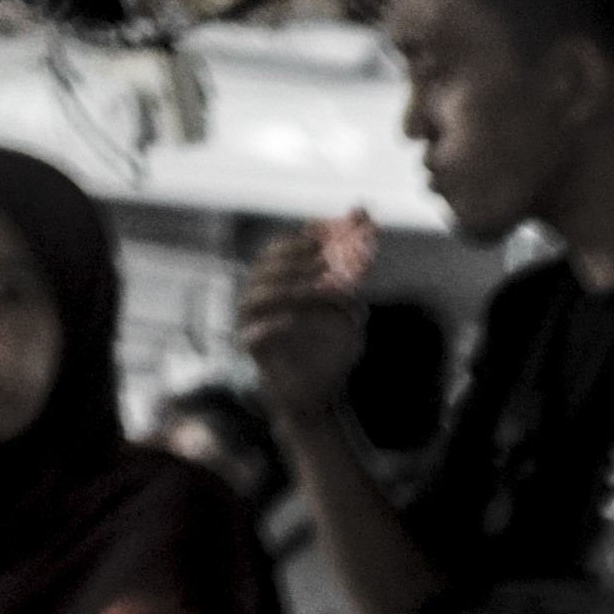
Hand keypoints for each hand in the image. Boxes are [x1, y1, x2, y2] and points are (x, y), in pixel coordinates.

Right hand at [236, 230, 364, 424]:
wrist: (320, 395)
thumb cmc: (333, 349)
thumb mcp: (350, 309)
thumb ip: (353, 274)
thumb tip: (361, 218)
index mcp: (277, 282)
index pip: (281, 250)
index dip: (302, 241)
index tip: (329, 238)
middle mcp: (260, 296)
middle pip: (267, 267)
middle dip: (298, 261)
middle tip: (327, 262)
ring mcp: (252, 321)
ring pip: (260, 296)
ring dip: (291, 289)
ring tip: (320, 289)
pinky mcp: (252, 348)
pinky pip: (256, 332)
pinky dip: (276, 324)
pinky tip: (294, 319)